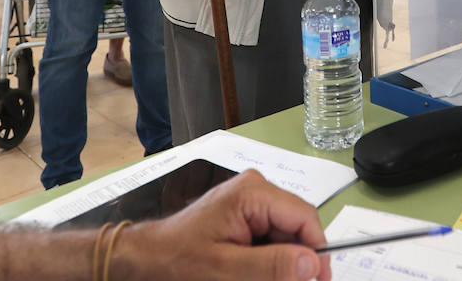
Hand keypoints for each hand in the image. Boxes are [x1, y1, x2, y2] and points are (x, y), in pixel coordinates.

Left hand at [121, 170, 328, 280]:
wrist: (144, 258)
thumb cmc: (178, 261)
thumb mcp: (226, 270)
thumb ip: (271, 266)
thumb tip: (313, 264)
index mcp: (254, 193)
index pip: (305, 217)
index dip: (318, 252)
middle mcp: (256, 190)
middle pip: (296, 227)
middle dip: (295, 261)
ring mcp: (250, 201)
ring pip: (284, 236)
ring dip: (280, 264)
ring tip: (260, 278)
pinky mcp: (243, 215)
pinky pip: (269, 238)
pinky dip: (267, 261)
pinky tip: (251, 273)